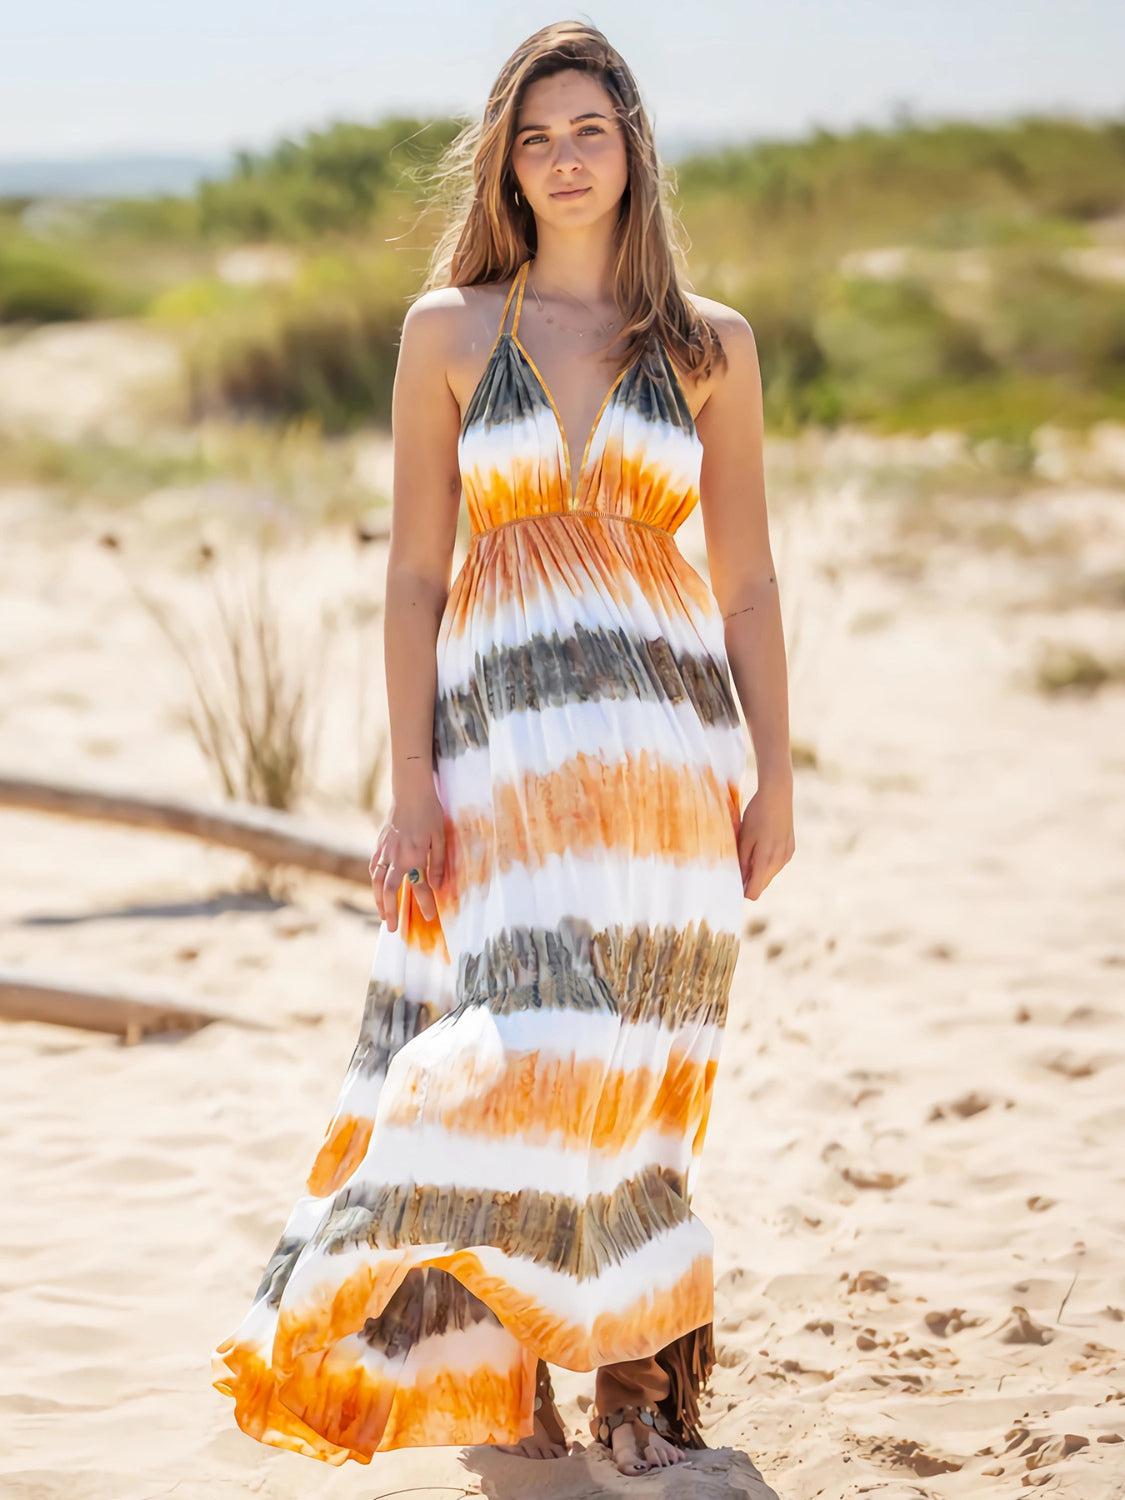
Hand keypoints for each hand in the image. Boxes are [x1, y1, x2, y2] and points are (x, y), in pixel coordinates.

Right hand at [369, 785, 446, 931]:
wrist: (410, 792)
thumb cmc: (429, 813)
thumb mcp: (440, 838)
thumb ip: (438, 863)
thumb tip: (437, 886)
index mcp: (414, 857)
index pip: (420, 888)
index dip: (426, 904)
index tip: (431, 917)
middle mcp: (396, 857)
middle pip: (389, 891)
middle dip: (390, 911)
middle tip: (392, 928)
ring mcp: (385, 851)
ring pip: (376, 881)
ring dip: (378, 901)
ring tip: (382, 915)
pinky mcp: (379, 844)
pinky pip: (373, 867)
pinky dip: (374, 881)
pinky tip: (377, 888)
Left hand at [736, 777, 794, 899]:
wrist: (777, 796)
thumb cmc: (756, 815)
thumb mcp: (744, 838)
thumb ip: (743, 861)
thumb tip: (740, 880)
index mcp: (766, 860)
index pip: (755, 891)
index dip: (743, 891)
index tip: (733, 884)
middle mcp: (779, 861)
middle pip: (763, 884)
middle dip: (750, 881)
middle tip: (738, 867)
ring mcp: (787, 855)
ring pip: (770, 874)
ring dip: (759, 870)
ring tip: (749, 853)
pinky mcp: (790, 849)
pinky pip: (777, 863)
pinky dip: (768, 862)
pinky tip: (761, 846)